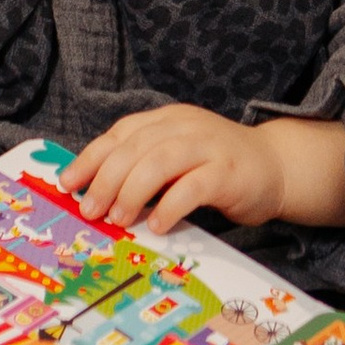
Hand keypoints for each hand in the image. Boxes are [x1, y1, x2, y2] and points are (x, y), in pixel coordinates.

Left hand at [67, 104, 344, 237]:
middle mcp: (185, 126)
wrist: (276, 166)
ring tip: (119, 219)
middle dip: (106, 180)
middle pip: (135, 148)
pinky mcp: (229, 171)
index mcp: (167, 120)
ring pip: (160, 161)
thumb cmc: (218, 168)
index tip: (68, 185)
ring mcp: (208, 146)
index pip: (120, 134)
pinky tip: (158, 224)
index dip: (90, 158)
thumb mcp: (177, 158)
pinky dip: (171, 205)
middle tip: (91, 211)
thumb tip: (97, 197)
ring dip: (132, 191)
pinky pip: (194, 186)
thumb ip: (145, 168)